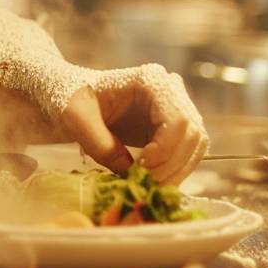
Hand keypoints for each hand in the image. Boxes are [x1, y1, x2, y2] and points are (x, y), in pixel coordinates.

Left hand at [60, 65, 208, 184]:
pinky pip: (188, 153)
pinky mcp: (173, 128)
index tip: (140, 166)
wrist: (73, 100)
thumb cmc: (71, 101)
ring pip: (195, 145)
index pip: (178, 119)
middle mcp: (171, 90)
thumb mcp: (76, 118)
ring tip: (147, 186)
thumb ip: (100, 144)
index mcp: (151, 80)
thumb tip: (129, 170)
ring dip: (176, 172)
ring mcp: (175, 108)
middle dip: (170, 165)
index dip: (165, 148)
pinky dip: (174, 171)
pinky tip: (151, 181)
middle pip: (192, 133)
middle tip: (144, 184)